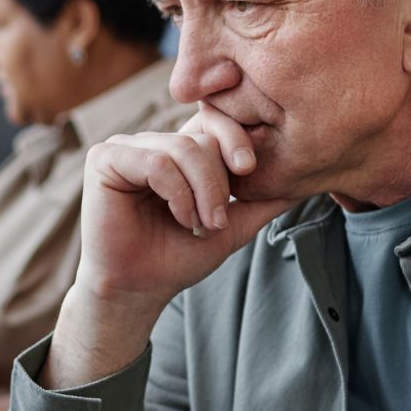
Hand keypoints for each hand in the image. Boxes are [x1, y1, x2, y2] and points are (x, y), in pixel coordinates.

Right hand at [77, 102, 295, 311]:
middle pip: (203, 136)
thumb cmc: (177, 259)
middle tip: (217, 221)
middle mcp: (151, 142)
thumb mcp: (232, 226)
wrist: (139, 291)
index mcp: (178, 151)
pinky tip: (178, 217)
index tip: (248, 171)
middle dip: (219, 182)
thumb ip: (264, 201)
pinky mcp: (104, 159)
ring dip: (201, 192)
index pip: (213, 119)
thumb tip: (307, 182)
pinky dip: (176, 192)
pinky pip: (156, 160)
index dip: (235, 138)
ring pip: (183, 148)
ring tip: (198, 224)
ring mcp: (126, 147)